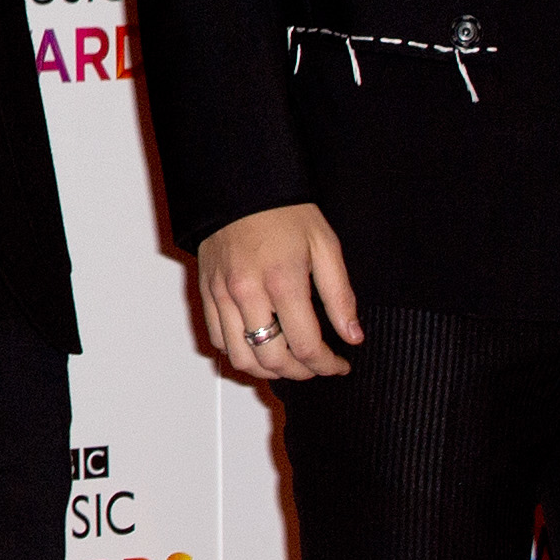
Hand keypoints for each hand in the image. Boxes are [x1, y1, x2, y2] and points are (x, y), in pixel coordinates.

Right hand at [197, 201, 362, 381]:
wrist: (239, 186)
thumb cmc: (283, 212)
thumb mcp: (325, 246)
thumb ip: (340, 295)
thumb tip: (352, 334)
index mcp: (282, 281)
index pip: (307, 346)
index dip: (328, 365)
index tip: (340, 364)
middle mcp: (247, 293)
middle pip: (272, 360)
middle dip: (300, 372)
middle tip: (316, 365)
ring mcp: (222, 294)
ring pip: (240, 357)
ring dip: (267, 369)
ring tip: (287, 361)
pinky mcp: (206, 292)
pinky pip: (217, 338)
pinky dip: (238, 351)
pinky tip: (258, 344)